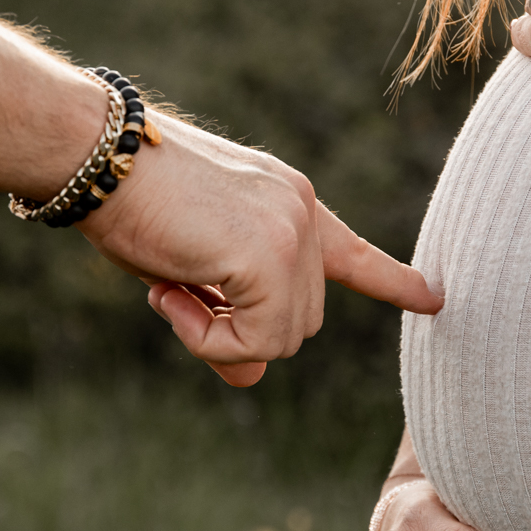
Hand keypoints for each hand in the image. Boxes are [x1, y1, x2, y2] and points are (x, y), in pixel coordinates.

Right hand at [82, 115, 443, 386]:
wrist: (96, 154)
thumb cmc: (127, 203)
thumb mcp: (187, 268)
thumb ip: (229, 317)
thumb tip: (253, 376)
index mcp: (288, 201)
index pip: (351, 251)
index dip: (391, 280)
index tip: (433, 297)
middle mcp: (303, 213)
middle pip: (300, 320)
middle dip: (240, 330)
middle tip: (178, 296)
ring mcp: (293, 233)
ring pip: (281, 339)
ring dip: (220, 336)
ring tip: (171, 289)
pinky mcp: (270, 257)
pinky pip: (254, 342)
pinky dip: (209, 340)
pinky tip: (171, 295)